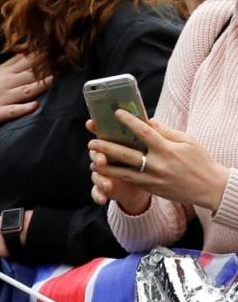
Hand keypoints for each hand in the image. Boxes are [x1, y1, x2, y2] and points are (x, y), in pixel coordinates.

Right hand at [0, 54, 51, 126]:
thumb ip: (12, 64)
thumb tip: (29, 52)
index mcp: (5, 72)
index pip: (27, 61)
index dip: (43, 56)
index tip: (58, 49)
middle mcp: (5, 83)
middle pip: (29, 74)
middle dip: (46, 69)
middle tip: (63, 62)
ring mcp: (2, 98)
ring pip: (24, 91)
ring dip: (39, 85)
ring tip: (53, 80)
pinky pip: (12, 111)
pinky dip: (23, 108)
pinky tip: (34, 106)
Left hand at [88, 112, 229, 213]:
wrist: (208, 188)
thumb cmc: (199, 160)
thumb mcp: (187, 141)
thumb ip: (165, 132)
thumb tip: (148, 120)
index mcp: (168, 149)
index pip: (145, 133)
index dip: (129, 122)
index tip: (116, 113)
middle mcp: (158, 165)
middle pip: (127, 155)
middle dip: (108, 147)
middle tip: (92, 141)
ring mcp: (153, 179)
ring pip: (124, 173)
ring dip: (107, 166)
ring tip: (93, 160)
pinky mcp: (151, 189)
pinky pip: (131, 181)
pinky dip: (117, 176)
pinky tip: (106, 171)